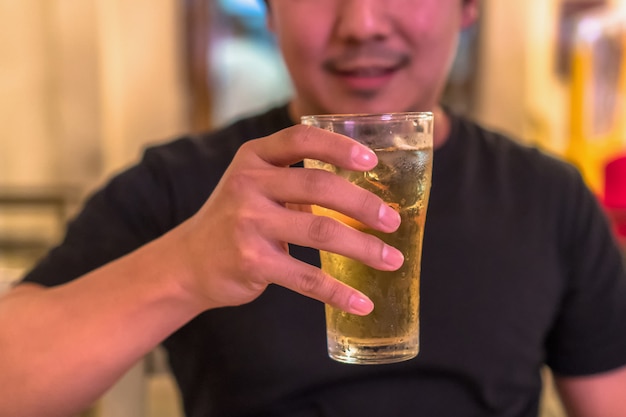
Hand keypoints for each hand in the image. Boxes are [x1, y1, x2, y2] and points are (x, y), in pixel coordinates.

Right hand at [170, 125, 402, 314]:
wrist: (188, 262)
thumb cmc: (235, 219)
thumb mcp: (255, 186)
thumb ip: (296, 180)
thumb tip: (362, 192)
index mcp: (254, 159)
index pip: (300, 139)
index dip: (338, 146)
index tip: (371, 161)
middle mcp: (248, 185)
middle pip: (319, 186)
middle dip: (363, 204)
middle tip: (392, 221)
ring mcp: (248, 224)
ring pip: (321, 231)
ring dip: (363, 247)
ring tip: (391, 259)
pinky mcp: (252, 262)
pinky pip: (306, 277)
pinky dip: (338, 292)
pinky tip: (362, 301)